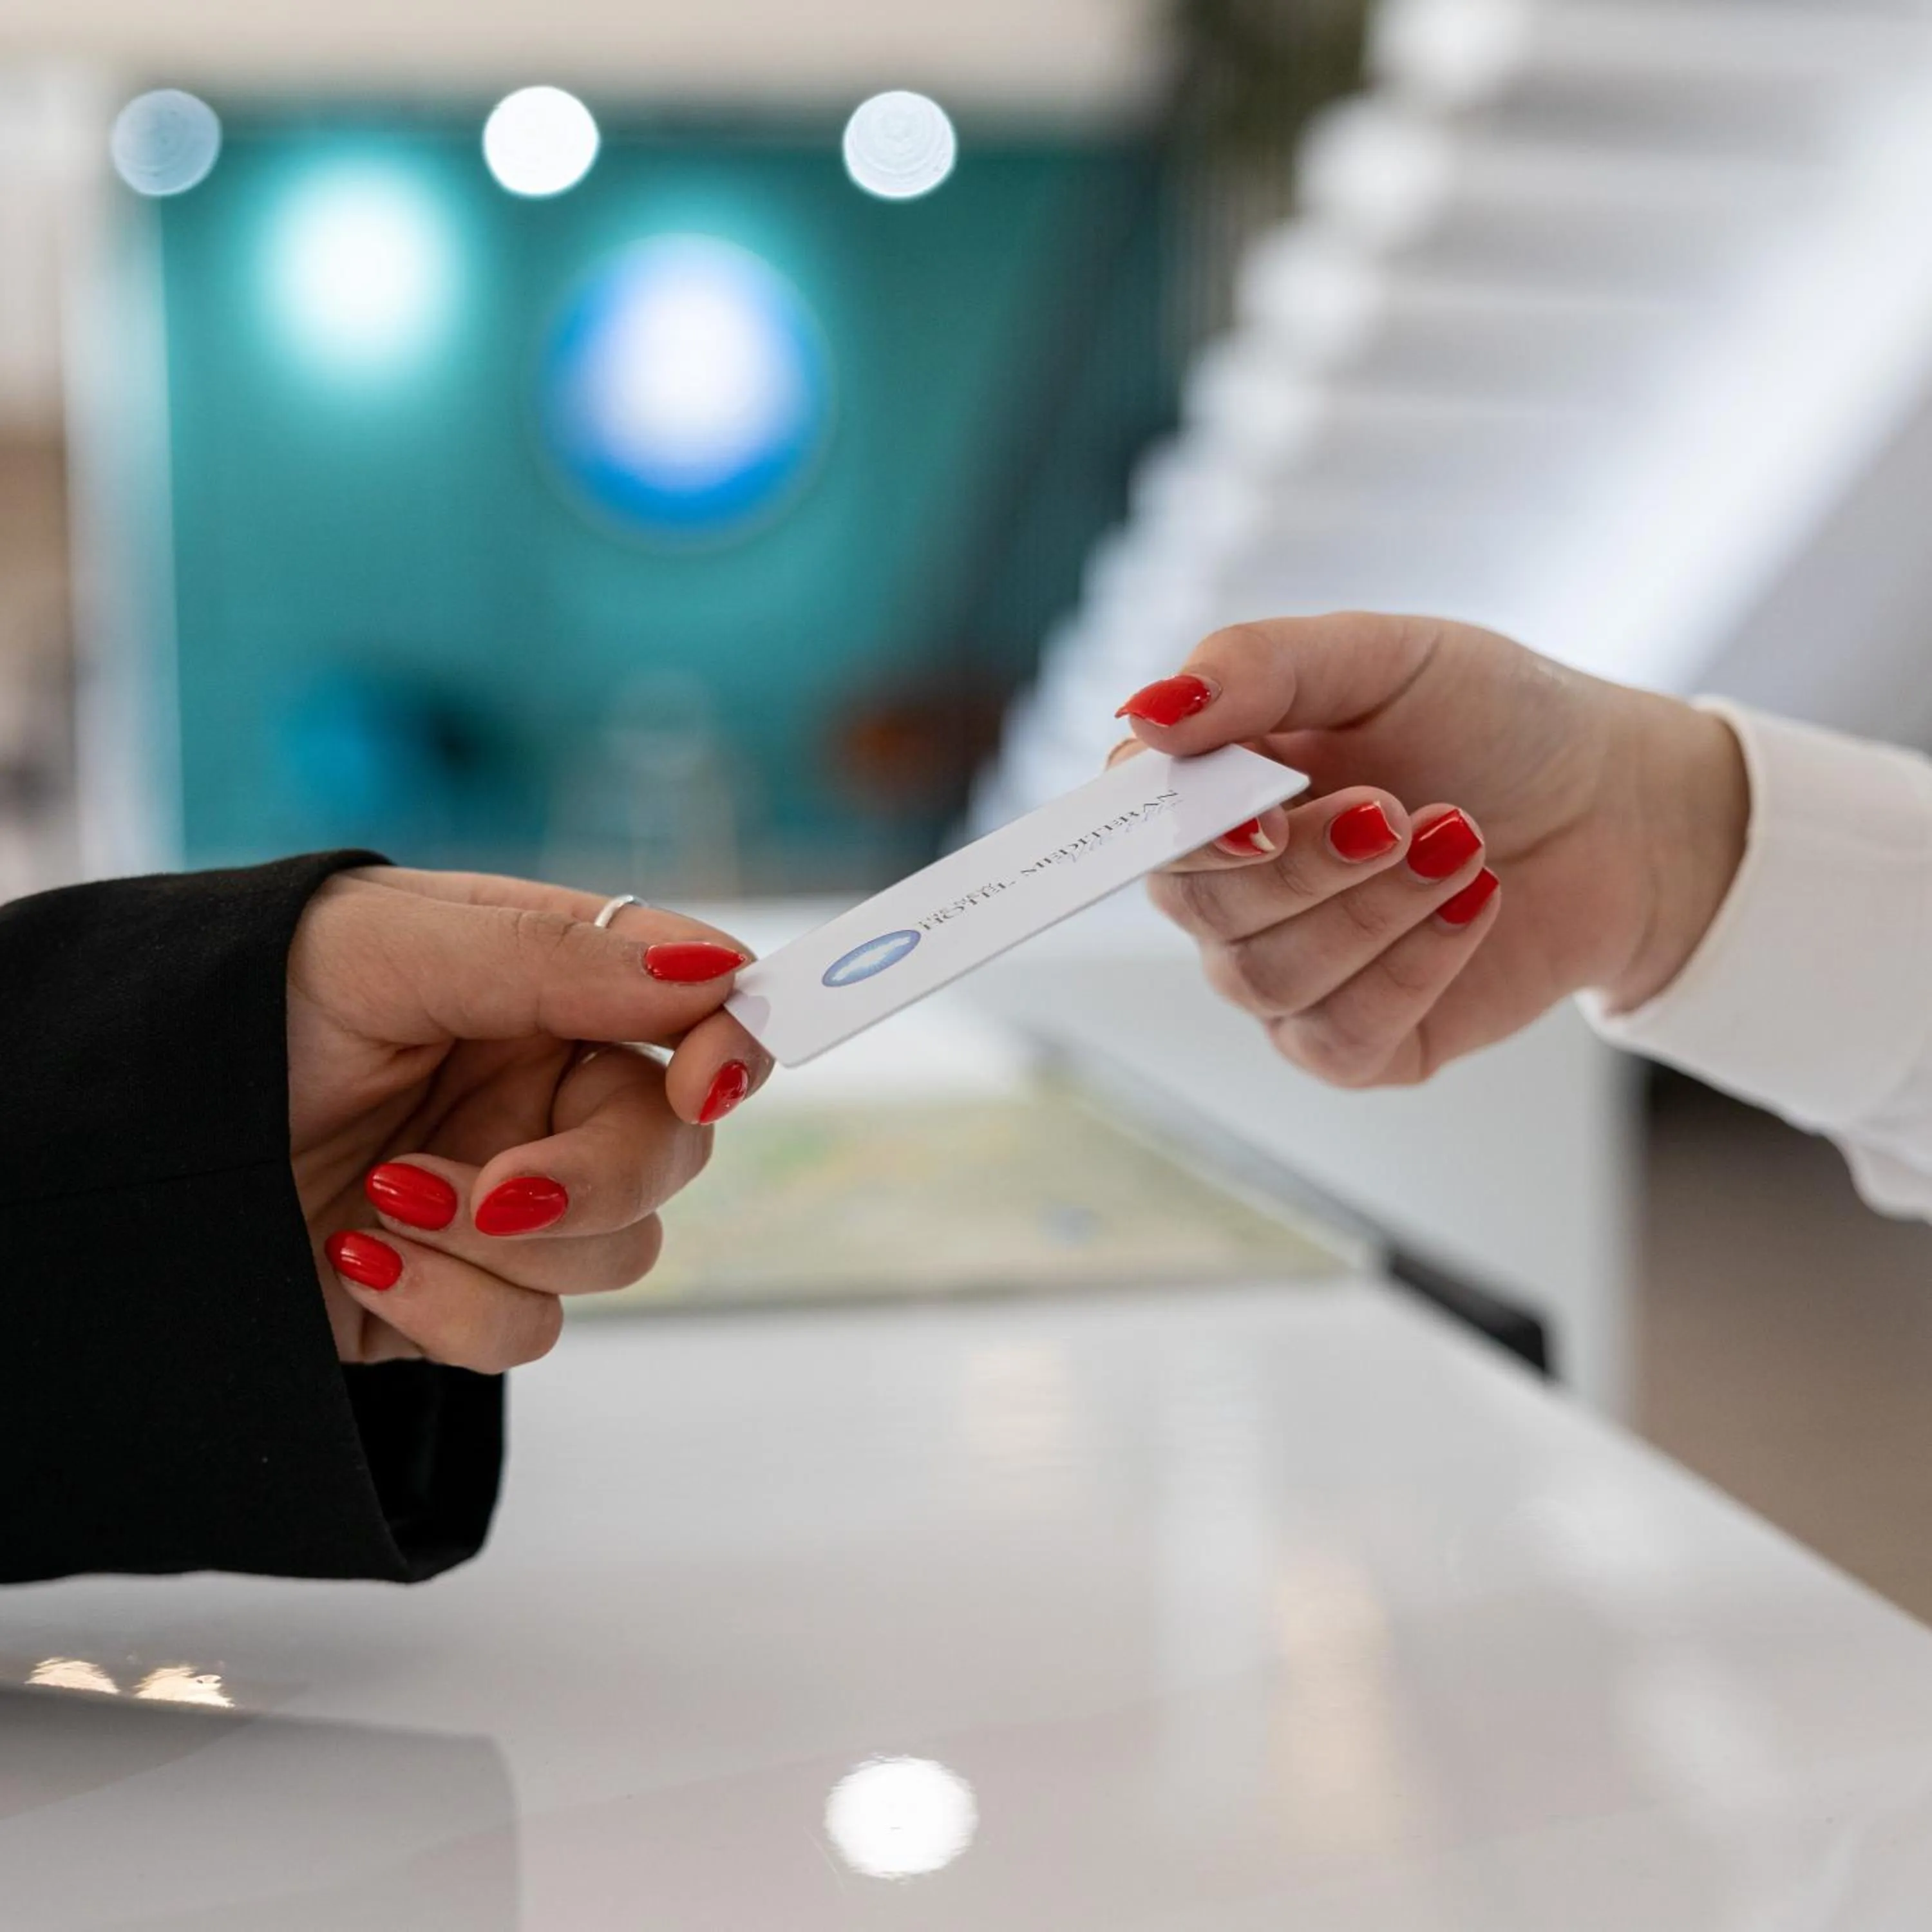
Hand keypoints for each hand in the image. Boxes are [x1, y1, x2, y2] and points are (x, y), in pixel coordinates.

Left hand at [287, 867, 770, 1369]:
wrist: (114, 1147)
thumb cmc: (246, 1003)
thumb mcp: (396, 949)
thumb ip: (560, 958)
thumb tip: (715, 968)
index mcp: (552, 993)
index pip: (696, 1017)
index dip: (731, 1046)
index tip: (709, 1074)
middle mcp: (546, 1096)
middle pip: (672, 1153)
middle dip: (594, 1181)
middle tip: (503, 1193)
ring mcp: (511, 1203)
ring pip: (618, 1254)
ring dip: (504, 1246)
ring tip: (387, 1199)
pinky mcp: (461, 1295)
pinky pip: (526, 1330)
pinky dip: (451, 1304)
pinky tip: (359, 1256)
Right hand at [1113, 613, 1747, 1086]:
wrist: (1621, 807)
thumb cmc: (1495, 722)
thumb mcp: (1385, 657)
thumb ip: (1259, 668)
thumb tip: (1145, 716)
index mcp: (1219, 793)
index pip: (1139, 826)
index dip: (1183, 834)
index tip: (1263, 816)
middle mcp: (1234, 892)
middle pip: (1201, 909)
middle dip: (1310, 864)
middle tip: (1401, 809)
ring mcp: (1288, 974)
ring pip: (1269, 978)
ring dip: (1377, 910)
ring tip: (1465, 842)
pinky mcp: (1354, 1045)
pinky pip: (1336, 1038)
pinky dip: (1415, 969)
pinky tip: (1475, 907)